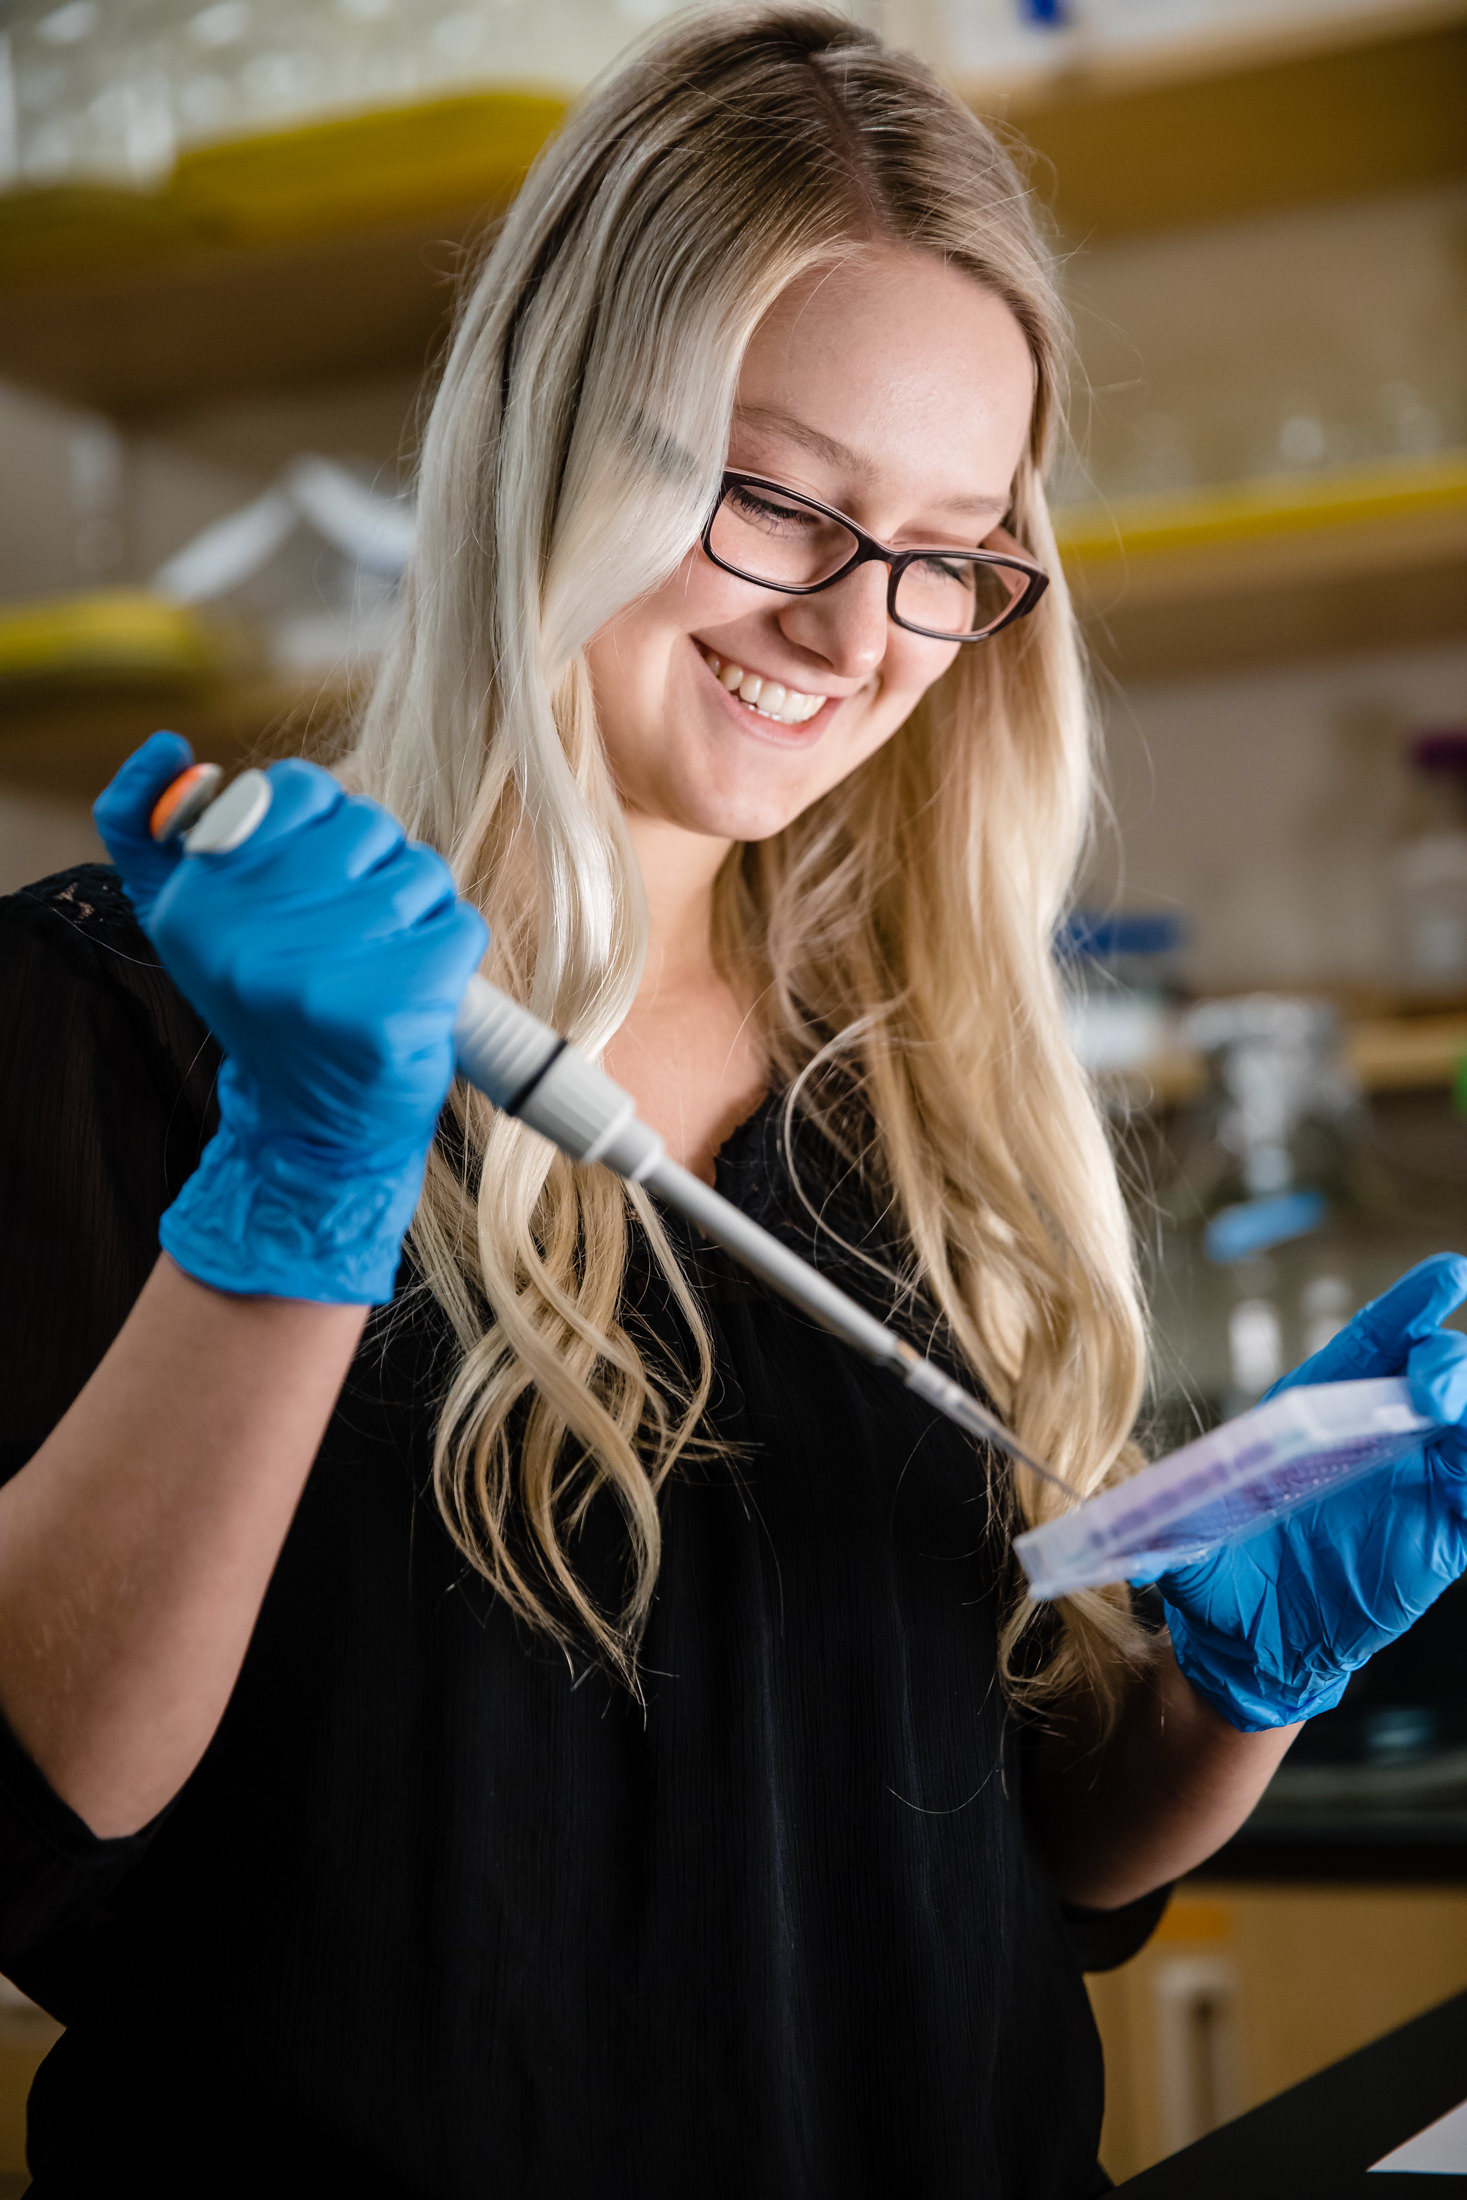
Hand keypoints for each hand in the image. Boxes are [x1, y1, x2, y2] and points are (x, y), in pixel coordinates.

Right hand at [94, 739, 486, 1303]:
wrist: (310, 1131)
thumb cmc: (270, 1007)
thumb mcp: (195, 923)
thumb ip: (156, 832)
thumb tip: (169, 746)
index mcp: (196, 901)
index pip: (297, 787)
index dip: (328, 822)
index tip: (319, 875)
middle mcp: (246, 936)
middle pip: (369, 826)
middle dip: (378, 868)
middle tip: (357, 933)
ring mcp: (318, 977)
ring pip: (420, 873)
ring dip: (421, 910)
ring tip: (386, 961)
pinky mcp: (388, 1014)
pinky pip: (460, 926)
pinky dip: (453, 952)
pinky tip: (417, 993)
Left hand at [1154, 1255, 1466, 1731]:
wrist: (1250, 1646)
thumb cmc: (1217, 1579)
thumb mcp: (1186, 1552)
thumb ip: (1165, 1543)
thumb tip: (1128, 1549)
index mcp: (1313, 1415)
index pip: (1369, 1348)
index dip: (1407, 1310)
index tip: (1446, 1276)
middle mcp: (1372, 1438)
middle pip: (1431, 1378)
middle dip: (1444, 1364)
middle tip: (1432, 1379)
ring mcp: (1412, 1486)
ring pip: (1466, 1428)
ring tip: (1448, 1413)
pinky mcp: (1439, 1538)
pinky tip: (1466, 1471)